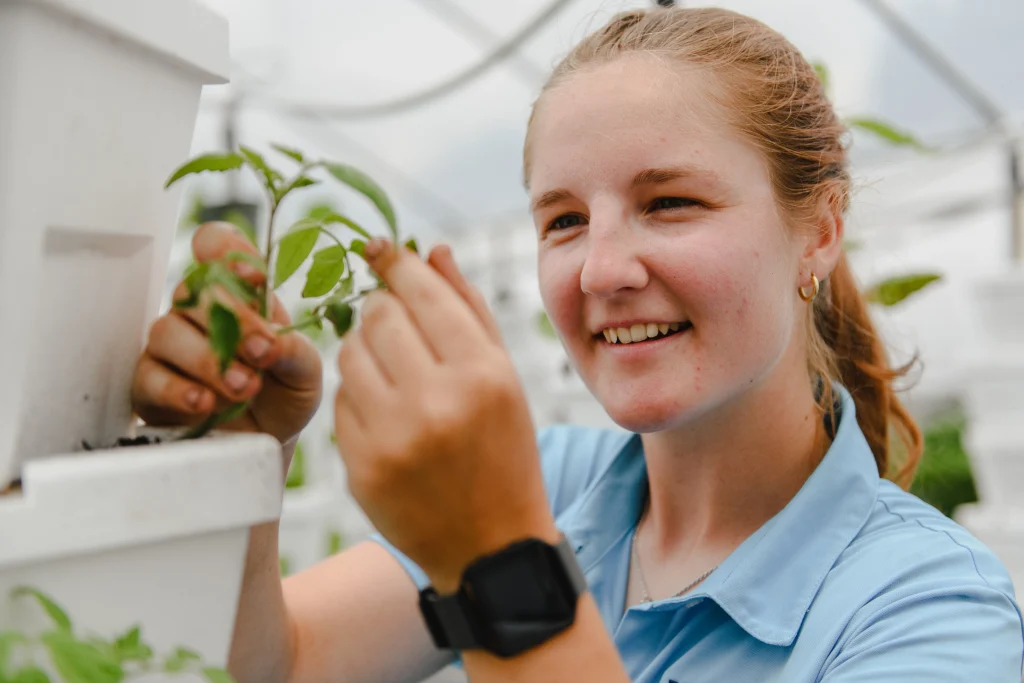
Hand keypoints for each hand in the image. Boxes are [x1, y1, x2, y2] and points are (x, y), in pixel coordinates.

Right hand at [132, 222, 322, 444]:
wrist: (269, 440)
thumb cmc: (285, 393)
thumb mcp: (305, 371)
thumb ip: (294, 351)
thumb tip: (270, 343)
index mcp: (239, 293)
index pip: (217, 247)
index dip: (228, 251)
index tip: (253, 277)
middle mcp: (198, 311)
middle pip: (193, 290)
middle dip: (232, 320)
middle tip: (262, 352)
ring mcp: (170, 346)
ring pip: (167, 330)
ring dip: (209, 360)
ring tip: (245, 387)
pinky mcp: (149, 385)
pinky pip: (148, 375)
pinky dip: (178, 389)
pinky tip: (205, 402)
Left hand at [335, 241, 557, 591]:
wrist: (490, 544)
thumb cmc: (505, 451)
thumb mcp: (505, 378)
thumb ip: (469, 309)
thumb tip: (431, 249)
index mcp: (482, 375)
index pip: (422, 293)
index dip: (395, 262)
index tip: (378, 247)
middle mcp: (436, 403)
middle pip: (376, 316)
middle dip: (380, 308)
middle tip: (392, 319)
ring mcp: (392, 439)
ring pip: (348, 354)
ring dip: (364, 349)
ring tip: (392, 371)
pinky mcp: (360, 469)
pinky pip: (339, 403)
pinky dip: (357, 396)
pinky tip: (385, 413)